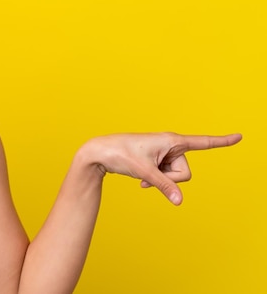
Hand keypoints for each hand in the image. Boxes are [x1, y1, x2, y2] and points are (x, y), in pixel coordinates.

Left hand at [79, 132, 241, 204]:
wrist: (99, 152)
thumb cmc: (121, 155)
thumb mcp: (145, 172)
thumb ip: (164, 186)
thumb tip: (180, 202)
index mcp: (172, 140)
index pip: (203, 142)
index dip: (222, 141)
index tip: (240, 136)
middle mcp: (170, 145)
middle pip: (185, 172)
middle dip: (170, 179)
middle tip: (149, 173)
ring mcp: (163, 153)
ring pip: (175, 176)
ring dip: (160, 179)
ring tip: (142, 174)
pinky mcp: (156, 160)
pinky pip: (165, 176)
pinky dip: (156, 180)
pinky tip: (142, 181)